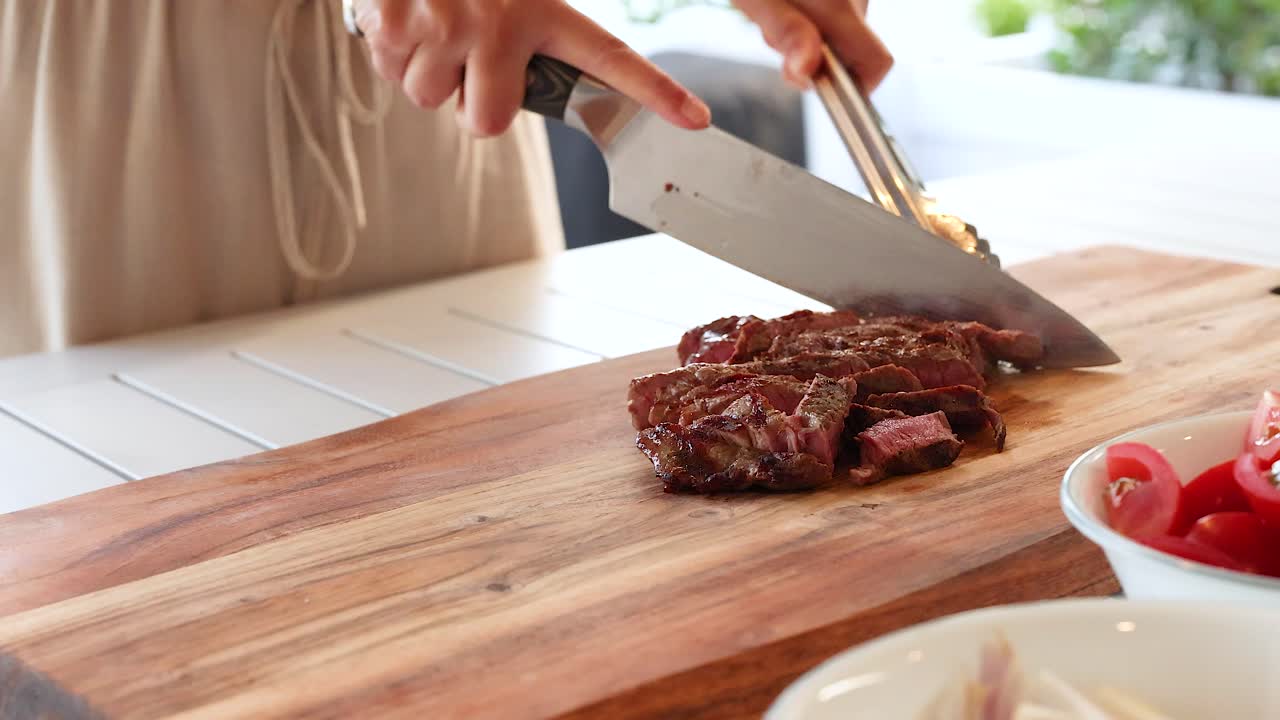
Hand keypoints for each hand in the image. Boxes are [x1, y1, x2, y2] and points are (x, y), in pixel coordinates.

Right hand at [355, 0, 711, 136]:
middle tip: (464, 57)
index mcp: (542, 9)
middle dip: (470, 102)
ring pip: (430, 98)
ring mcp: (445, 25)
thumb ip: (532, 37)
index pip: (610, 58)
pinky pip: (392, 76)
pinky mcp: (394, 26)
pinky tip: (403, 14)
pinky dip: (391, 53)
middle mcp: (498, 20)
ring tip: (430, 20)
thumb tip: (529, 89)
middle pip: (487, 121)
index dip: (654, 92)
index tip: (695, 120)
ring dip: (425, 69)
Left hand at [733, 0, 892, 90]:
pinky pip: (836, 8)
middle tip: (773, 26)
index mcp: (841, 3)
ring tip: (776, 3)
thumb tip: (806, 73)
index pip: (876, 62)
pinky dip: (811, 11)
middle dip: (815, 51)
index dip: (851, 86)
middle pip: (853, 46)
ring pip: (841, 28)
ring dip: (808, 30)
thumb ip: (785, 32)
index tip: (818, 84)